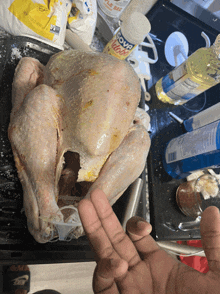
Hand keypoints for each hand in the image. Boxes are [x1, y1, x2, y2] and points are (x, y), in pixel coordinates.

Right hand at [78, 189, 219, 293]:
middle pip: (115, 240)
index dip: (135, 225)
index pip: (137, 239)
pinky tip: (114, 261)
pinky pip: (103, 285)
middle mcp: (139, 275)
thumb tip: (213, 212)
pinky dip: (105, 271)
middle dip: (103, 217)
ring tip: (87, 209)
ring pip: (103, 255)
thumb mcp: (218, 275)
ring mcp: (127, 289)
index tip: (143, 226)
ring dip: (94, 231)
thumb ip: (213, 242)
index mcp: (160, 267)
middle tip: (94, 197)